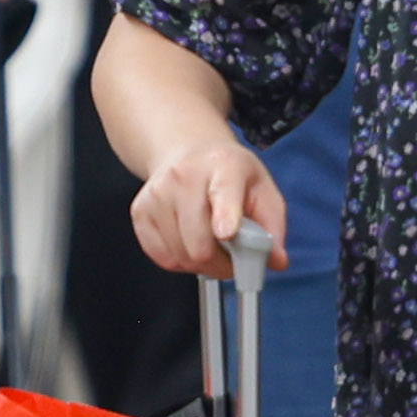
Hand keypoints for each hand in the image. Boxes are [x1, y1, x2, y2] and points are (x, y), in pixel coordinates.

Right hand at [124, 135, 286, 281]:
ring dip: (201, 264)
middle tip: (231, 257)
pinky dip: (179, 261)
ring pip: (180, 255)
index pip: (223, 192)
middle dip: (221, 263)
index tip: (227, 233)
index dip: (225, 216)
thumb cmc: (229, 175)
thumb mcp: (262, 191)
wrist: (188, 152)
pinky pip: (161, 257)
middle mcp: (185, 175)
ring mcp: (158, 193)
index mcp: (224, 166)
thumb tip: (277, 260)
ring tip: (211, 246)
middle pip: (199, 241)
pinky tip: (189, 243)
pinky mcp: (140, 211)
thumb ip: (273, 228)